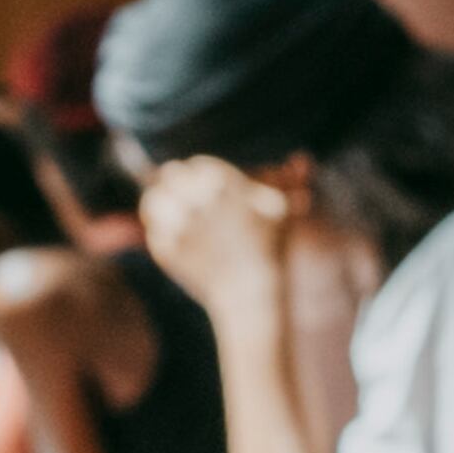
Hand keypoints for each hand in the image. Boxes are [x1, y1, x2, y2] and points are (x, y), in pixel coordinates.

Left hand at [138, 156, 290, 321]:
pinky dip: (159, 229)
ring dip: (161, 200)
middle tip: (180, 192)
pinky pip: (152, 227)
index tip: (200, 184)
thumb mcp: (281, 210)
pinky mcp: (164, 247)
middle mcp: (195, 198)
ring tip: (169, 209)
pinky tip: (172, 234)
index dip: (199, 174)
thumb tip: (300, 159)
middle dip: (176, 183)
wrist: (251, 293)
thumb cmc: (271, 249)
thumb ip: (282, 181)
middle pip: (170, 174)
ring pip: (153, 197)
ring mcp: (177, 223)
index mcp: (222, 182)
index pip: (197, 165)